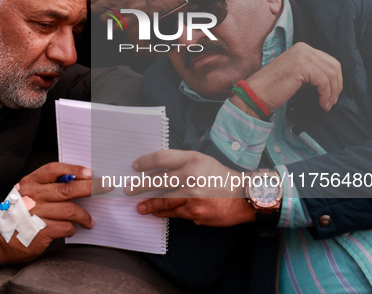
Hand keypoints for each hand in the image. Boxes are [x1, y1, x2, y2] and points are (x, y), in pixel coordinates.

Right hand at [0, 162, 92, 263]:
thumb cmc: (19, 214)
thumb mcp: (28, 193)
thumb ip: (47, 186)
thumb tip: (77, 181)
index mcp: (30, 182)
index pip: (54, 170)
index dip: (74, 169)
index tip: (89, 172)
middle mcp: (32, 195)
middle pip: (67, 189)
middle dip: (90, 188)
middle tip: (104, 187)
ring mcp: (36, 213)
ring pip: (70, 210)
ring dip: (84, 215)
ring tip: (89, 220)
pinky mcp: (40, 231)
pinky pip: (66, 227)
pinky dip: (73, 228)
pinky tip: (72, 229)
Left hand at [126, 150, 254, 226]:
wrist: (243, 196)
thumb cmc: (220, 176)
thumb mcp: (201, 160)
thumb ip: (181, 163)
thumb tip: (156, 170)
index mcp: (192, 159)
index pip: (161, 158)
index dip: (145, 162)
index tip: (135, 166)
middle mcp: (191, 175)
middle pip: (157, 181)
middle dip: (140, 186)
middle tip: (129, 189)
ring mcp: (193, 195)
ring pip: (164, 200)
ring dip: (149, 204)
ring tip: (140, 206)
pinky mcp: (195, 212)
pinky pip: (175, 212)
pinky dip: (164, 212)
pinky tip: (157, 212)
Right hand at [238, 42, 342, 113]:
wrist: (255, 93)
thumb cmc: (273, 88)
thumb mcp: (297, 75)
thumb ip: (312, 73)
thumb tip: (332, 81)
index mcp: (302, 48)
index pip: (329, 61)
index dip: (336, 79)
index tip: (332, 94)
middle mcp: (303, 48)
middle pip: (333, 66)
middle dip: (336, 86)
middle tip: (332, 101)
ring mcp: (302, 56)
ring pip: (330, 74)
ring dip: (332, 93)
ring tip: (326, 104)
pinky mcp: (301, 67)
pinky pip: (323, 81)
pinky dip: (326, 94)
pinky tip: (322, 103)